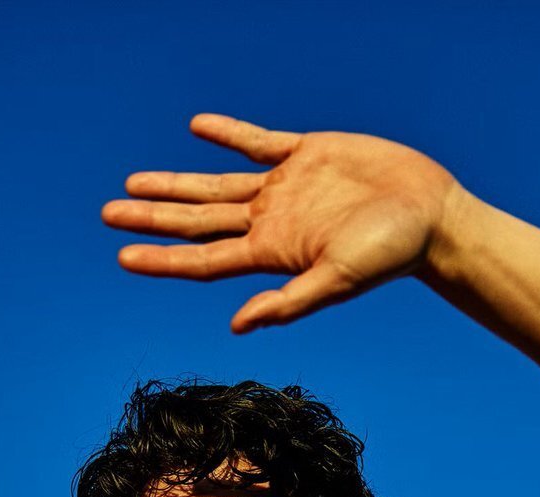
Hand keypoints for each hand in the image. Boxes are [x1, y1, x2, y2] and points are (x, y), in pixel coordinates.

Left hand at [102, 113, 458, 332]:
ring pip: (216, 184)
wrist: (431, 214)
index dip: (162, 257)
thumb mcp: (336, 281)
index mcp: (271, 252)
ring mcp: (286, 187)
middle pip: (197, 220)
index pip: (203, 258)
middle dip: (153, 217)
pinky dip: (228, 134)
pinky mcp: (307, 153)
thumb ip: (288, 302)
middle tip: (108, 212)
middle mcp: (270, 221)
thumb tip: (237, 325)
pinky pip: (257, 142)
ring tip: (134, 182)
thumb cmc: (390, 254)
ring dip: (175, 183)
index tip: (122, 255)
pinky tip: (198, 129)